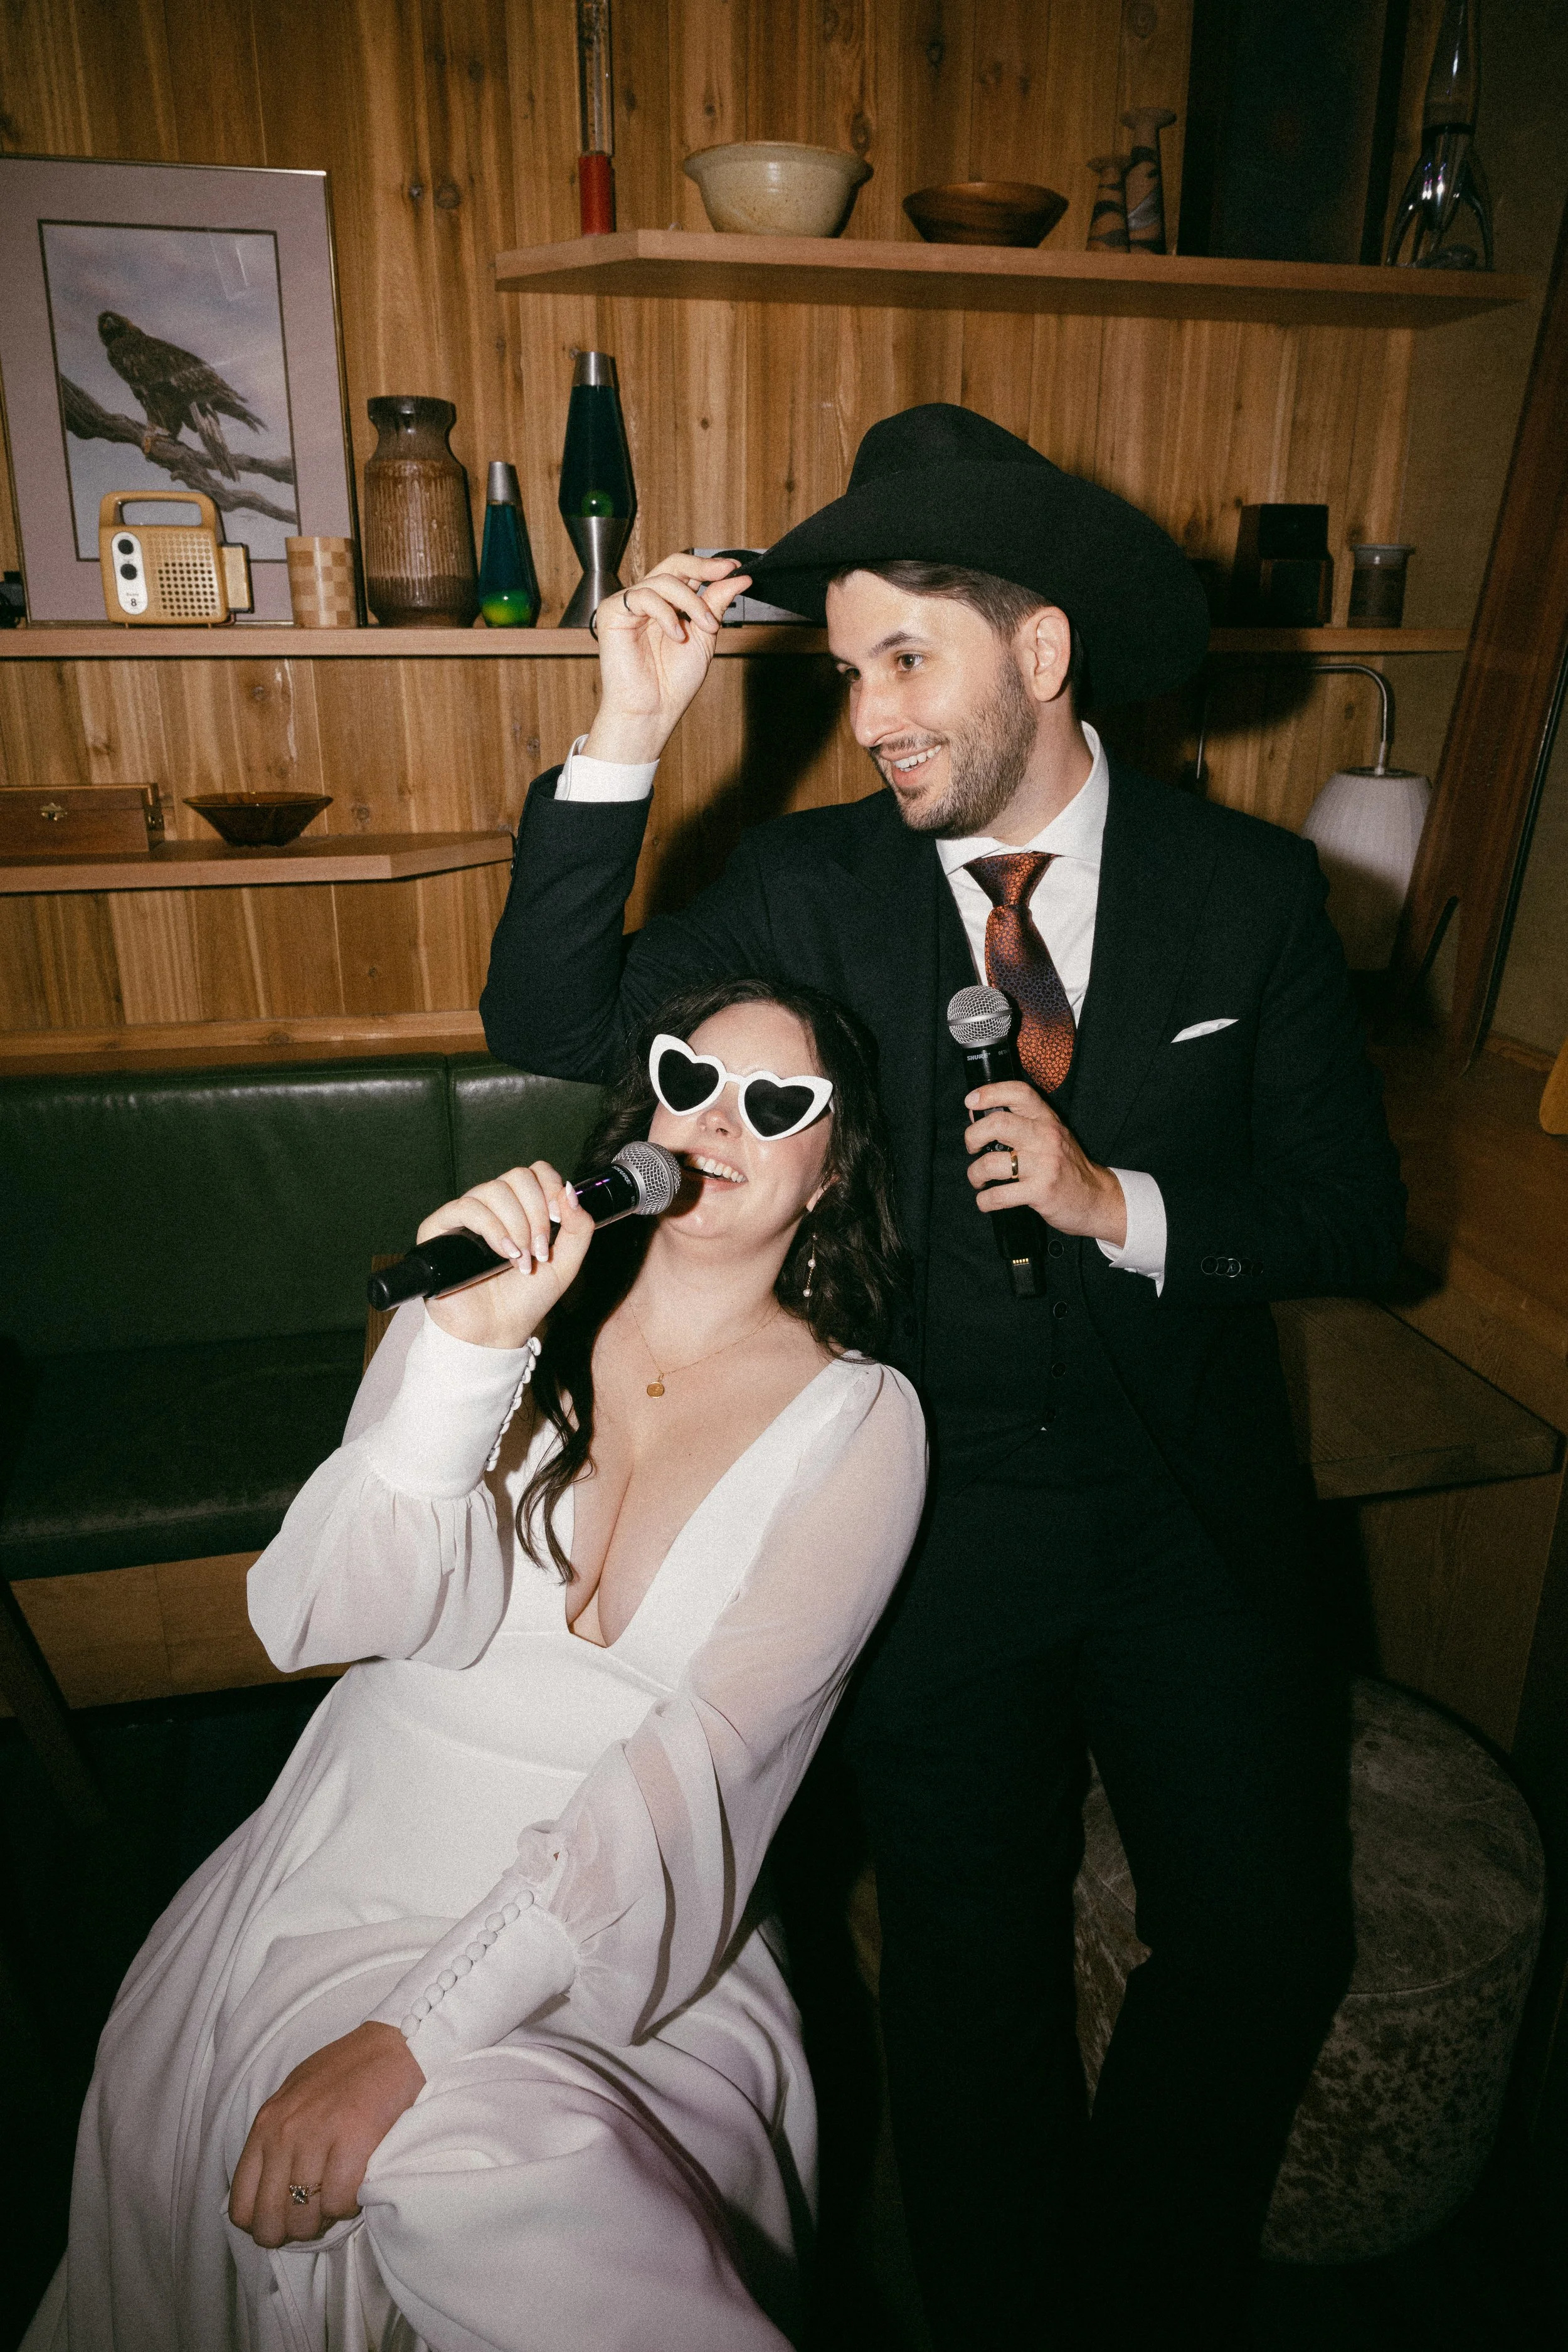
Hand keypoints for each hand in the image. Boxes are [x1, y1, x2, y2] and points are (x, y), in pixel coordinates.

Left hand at [228, 2021, 423, 2247]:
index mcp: (266, 2125)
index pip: (241, 2206)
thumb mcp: (294, 2100)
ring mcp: (317, 2136)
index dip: (261, 2225)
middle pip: (270, 2221)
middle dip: (292, 2230)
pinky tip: (358, 2185)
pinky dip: (348, 2205)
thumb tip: (265, 2197)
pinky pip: (339, 2202)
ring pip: (304, 2218)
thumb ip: (275, 2140)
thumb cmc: (345, 2074)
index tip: (284, 2219)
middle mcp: (284, 2133)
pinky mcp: (353, 2139)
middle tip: (314, 2218)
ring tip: (337, 2198)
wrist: (394, 2045)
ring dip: (322, 2219)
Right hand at [417, 1160, 595, 1349]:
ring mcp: (465, 1215)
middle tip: (540, 1251)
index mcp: (520, 1207)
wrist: (497, 1331)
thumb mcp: (566, 1263)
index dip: (550, 1188)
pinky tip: (504, 1253)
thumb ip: (579, 1227)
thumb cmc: (526, 1298)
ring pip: (493, 1190)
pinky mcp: (440, 1229)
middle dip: (536, 1213)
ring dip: (516, 1225)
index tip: (559, 1220)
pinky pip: (466, 1207)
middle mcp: (492, 1206)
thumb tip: (571, 1190)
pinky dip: (492, 1227)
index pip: (535, 1172)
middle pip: (517, 1177)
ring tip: (521, 1260)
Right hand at [582, 553, 751, 764]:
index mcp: (668, 604)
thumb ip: (716, 604)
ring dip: (692, 603)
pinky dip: (666, 614)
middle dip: (702, 567)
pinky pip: (643, 596)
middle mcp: (648, 600)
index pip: (686, 572)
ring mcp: (629, 604)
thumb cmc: (674, 681)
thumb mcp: (705, 636)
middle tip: (726, 573)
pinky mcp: (612, 611)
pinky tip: (676, 636)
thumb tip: (738, 578)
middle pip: (673, 564)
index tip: (735, 568)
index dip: (709, 566)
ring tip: (705, 628)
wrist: (652, 709)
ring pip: (664, 581)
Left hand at [964, 1081, 1127, 1246]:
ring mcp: (1044, 1165)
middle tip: (972, 1148)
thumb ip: (1022, 1124)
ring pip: (991, 1163)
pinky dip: (984, 1200)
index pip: (1019, 1093)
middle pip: (998, 1123)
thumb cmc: (1067, 1166)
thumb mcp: (1051, 1136)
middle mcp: (1046, 1138)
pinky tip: (987, 1200)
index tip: (971, 1101)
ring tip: (979, 1179)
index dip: (990, 1092)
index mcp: (1047, 1120)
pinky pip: (998, 1196)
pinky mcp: (1040, 1192)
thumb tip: (978, 1117)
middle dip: (972, 1136)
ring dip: (975, 1173)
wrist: (1096, 1198)